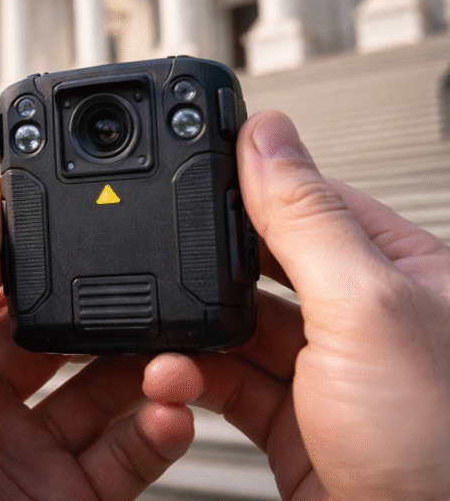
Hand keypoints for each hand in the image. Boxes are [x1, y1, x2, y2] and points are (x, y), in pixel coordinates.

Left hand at [0, 171, 195, 500]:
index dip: (44, 253)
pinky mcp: (65, 497)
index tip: (96, 216)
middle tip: (156, 292)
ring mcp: (24, 450)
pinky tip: (173, 411)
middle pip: (63, 335)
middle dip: (110, 312)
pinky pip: (126, 453)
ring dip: (148, 370)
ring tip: (177, 359)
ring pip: (104, 391)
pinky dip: (158, 430)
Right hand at [144, 111, 449, 500]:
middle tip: (163, 270)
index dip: (248, 186)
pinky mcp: (291, 421)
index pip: (311, 199)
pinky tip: (174, 381)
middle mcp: (363, 316)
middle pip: (259, 264)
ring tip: (163, 344)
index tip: (187, 174)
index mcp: (400, 268)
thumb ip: (306, 220)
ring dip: (190, 334)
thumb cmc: (442, 447)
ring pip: (234, 327)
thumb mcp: (366, 309)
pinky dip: (190, 381)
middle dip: (204, 271)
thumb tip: (267, 137)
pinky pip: (226, 382)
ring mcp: (325, 372)